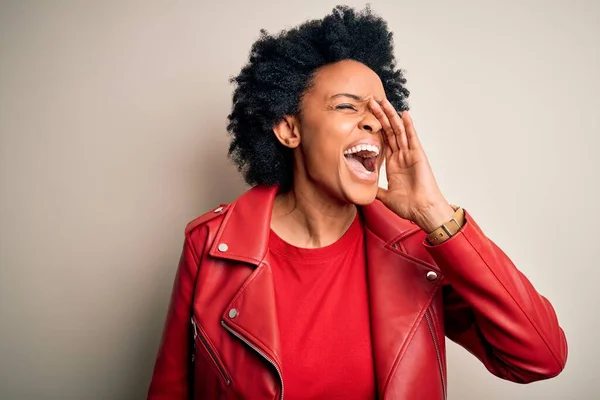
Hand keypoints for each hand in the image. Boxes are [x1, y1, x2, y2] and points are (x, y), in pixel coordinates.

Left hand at [369, 99, 454, 232]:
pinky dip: (408, 125)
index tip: (365, 117)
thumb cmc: (409, 205)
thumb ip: (376, 190)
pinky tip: (404, 114)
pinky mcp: (418, 155)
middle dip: (380, 116)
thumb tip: (364, 190)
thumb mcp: (386, 196)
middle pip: (389, 131)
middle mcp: (401, 156)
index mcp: (393, 164)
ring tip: (383, 101)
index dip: (374, 128)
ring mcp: (409, 154)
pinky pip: (412, 137)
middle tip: (370, 101)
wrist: (422, 210)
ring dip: (390, 116)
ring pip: (398, 130)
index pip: (382, 141)